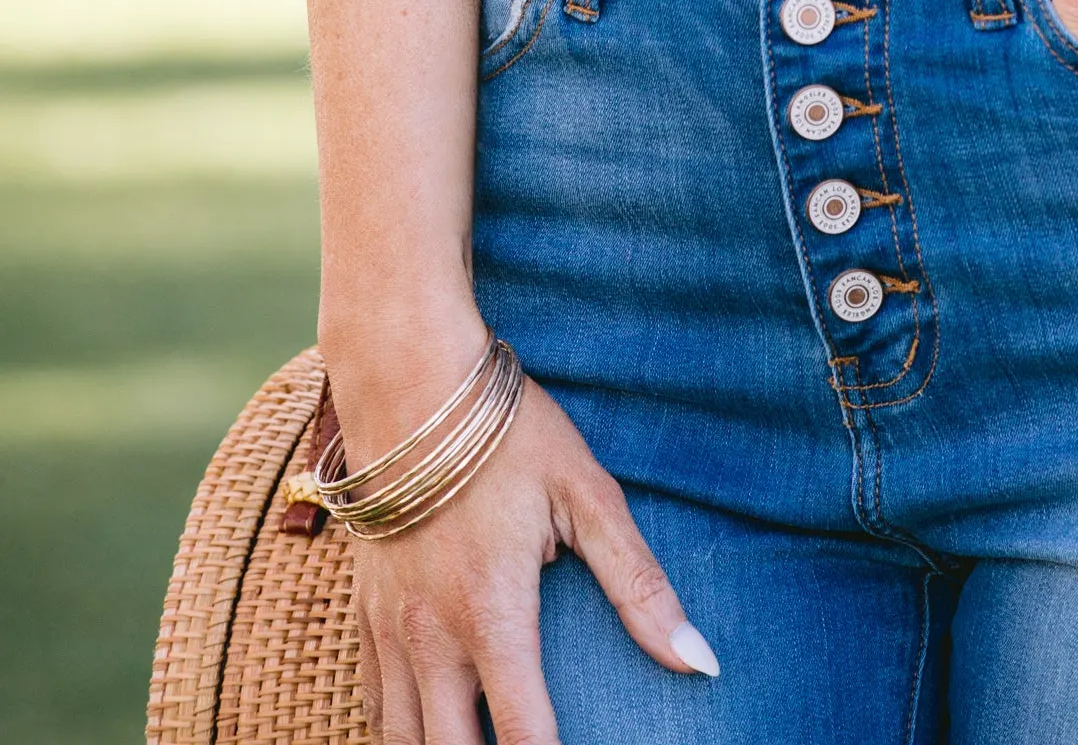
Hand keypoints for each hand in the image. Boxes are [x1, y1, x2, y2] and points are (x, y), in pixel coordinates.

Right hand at [338, 360, 717, 743]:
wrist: (408, 381)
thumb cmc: (508, 433)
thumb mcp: (586, 493)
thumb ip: (639, 584)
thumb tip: (701, 660)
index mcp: (492, 612)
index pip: (522, 737)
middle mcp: (431, 636)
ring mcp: (390, 630)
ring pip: (402, 743)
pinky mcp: (365, 614)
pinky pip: (374, 706)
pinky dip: (402, 736)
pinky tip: (434, 735)